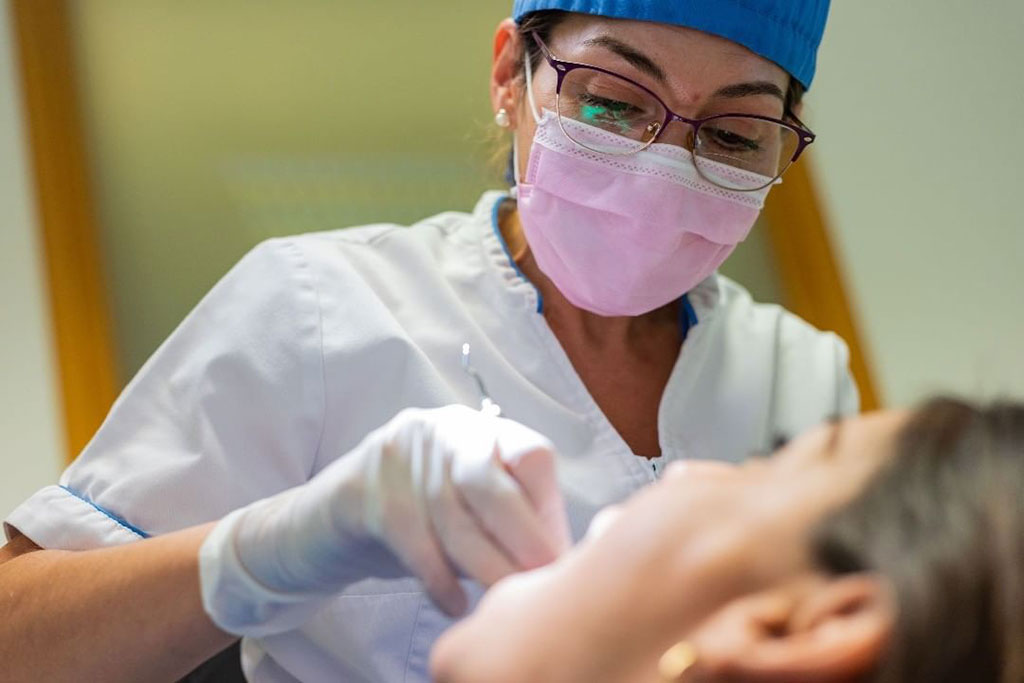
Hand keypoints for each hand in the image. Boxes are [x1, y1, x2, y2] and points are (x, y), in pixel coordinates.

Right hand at [199, 405, 570, 635]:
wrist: (321, 528)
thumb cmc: (415, 524)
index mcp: (479, 429)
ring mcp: (398, 454)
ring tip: (503, 603)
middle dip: (522, 539)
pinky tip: (454, 605)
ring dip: (483, 567)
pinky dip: (438, 579)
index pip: (531, 454)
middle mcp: (442, 429)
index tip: (557, 559)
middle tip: (542, 584)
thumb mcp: (466, 513)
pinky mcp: (361, 488)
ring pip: (452, 515)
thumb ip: (510, 522)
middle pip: (492, 482)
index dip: (550, 510)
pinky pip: (412, 539)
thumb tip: (565, 560)